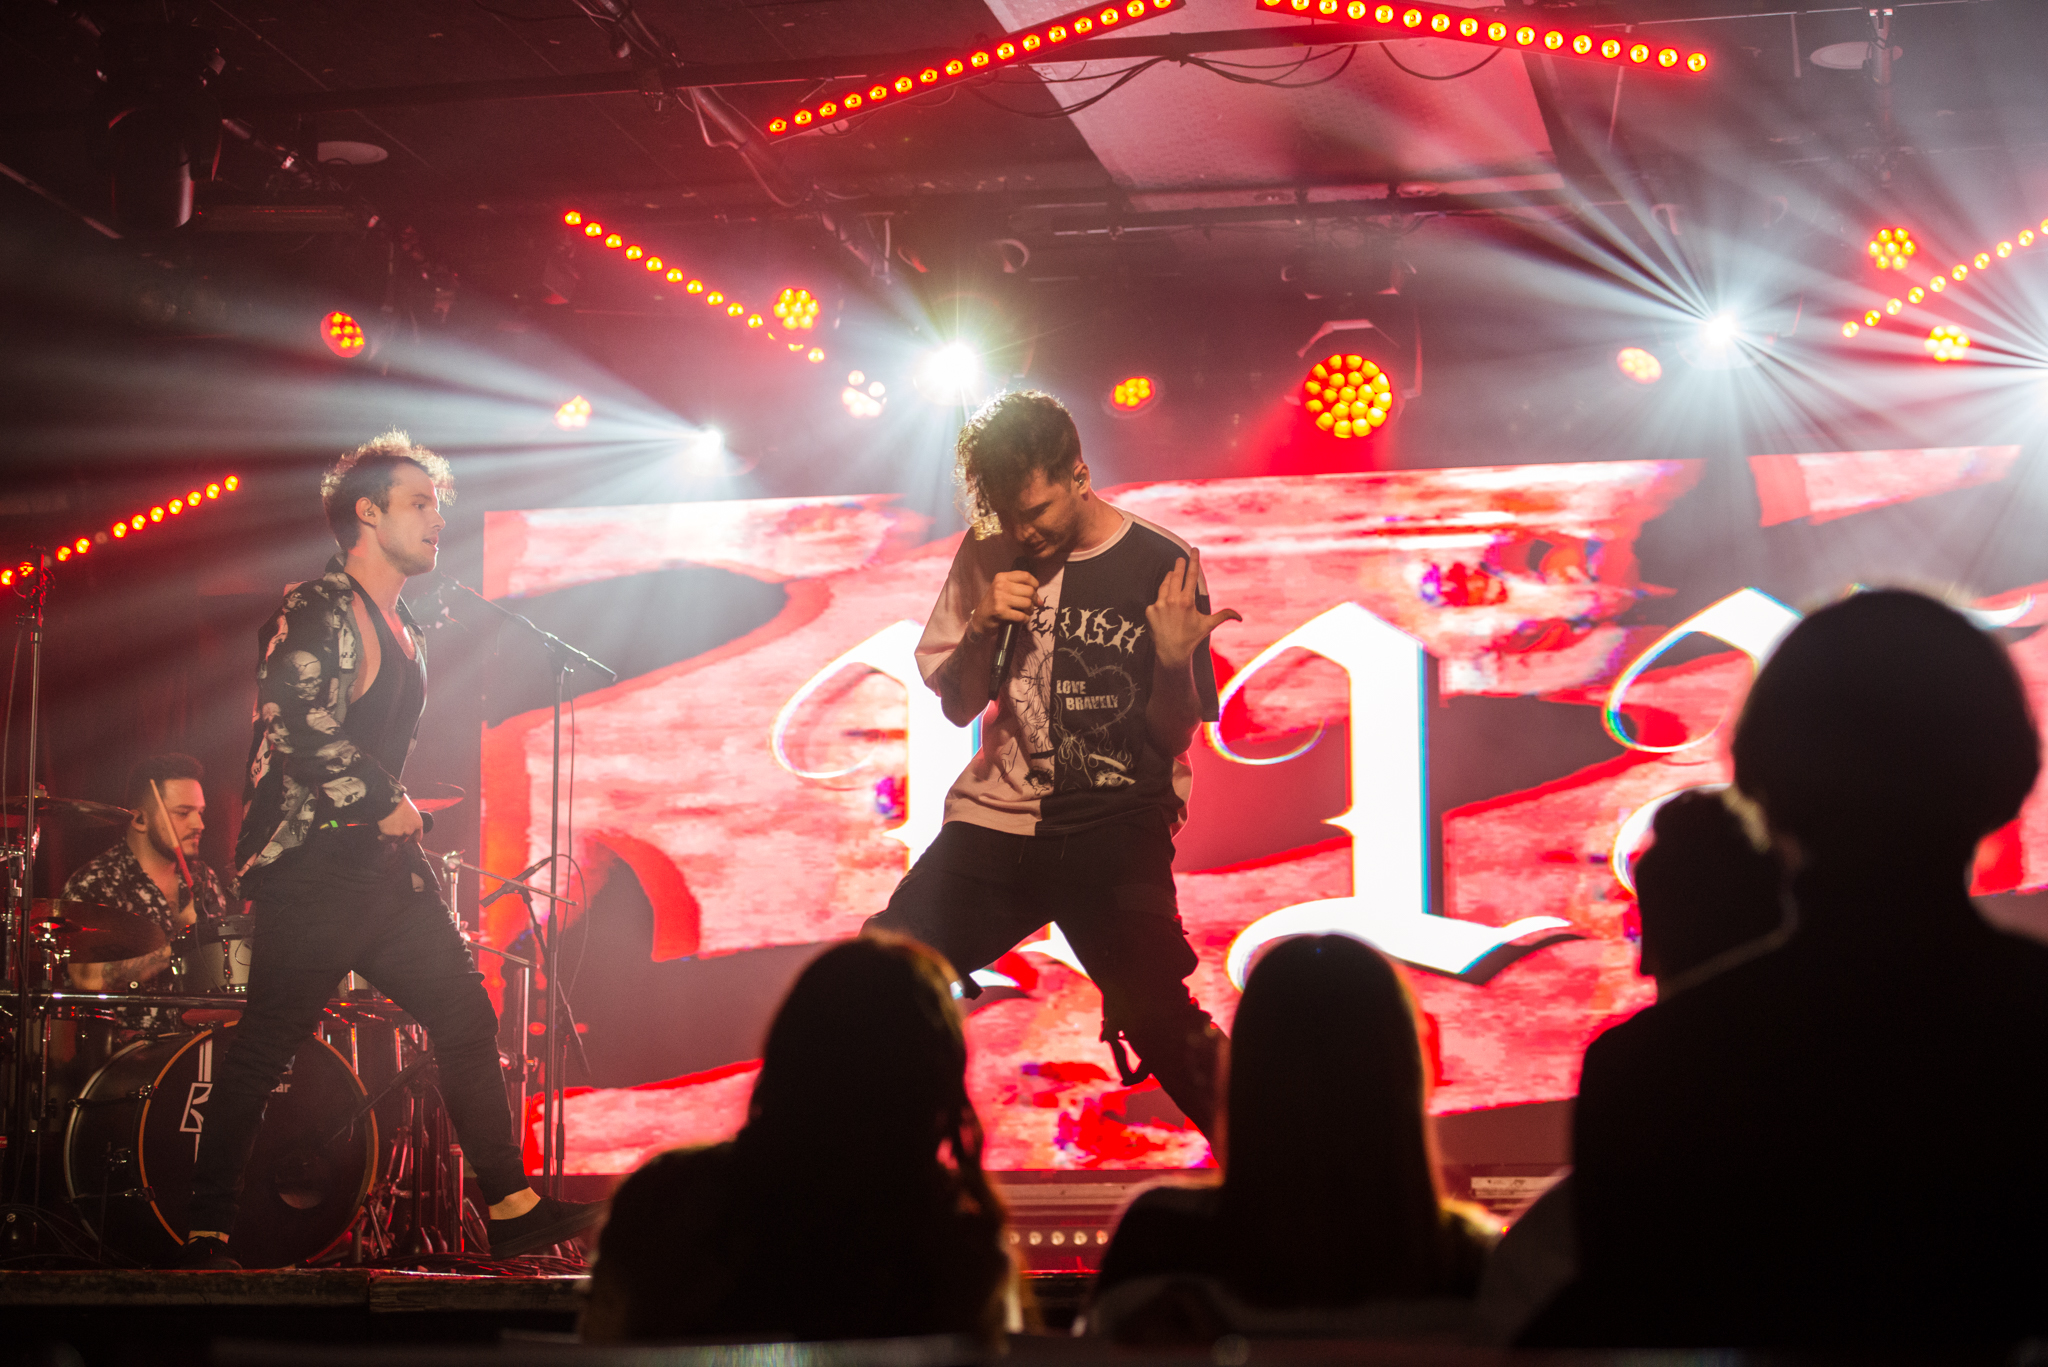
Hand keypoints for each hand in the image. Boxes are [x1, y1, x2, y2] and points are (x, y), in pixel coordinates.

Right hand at [378, 795, 424, 842]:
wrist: (388, 800)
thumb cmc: (399, 803)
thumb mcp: (412, 811)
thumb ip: (412, 822)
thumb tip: (409, 831)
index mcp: (418, 824)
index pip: (417, 838)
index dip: (411, 839)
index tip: (406, 839)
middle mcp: (410, 830)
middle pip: (404, 840)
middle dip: (398, 838)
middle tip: (393, 831)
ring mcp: (400, 833)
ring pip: (394, 841)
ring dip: (390, 837)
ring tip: (387, 829)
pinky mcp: (389, 834)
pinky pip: (385, 839)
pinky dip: (382, 837)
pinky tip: (381, 832)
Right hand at [971, 569, 1040, 641]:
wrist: (980, 618)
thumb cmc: (995, 604)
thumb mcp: (1004, 590)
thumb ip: (1020, 589)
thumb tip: (1040, 600)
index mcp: (1002, 577)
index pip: (1026, 576)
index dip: (1035, 585)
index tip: (1034, 592)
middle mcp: (1000, 585)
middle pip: (1029, 590)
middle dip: (1034, 600)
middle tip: (1031, 606)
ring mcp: (999, 598)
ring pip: (1027, 603)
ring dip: (1030, 611)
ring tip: (1025, 613)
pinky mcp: (1000, 611)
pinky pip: (1022, 616)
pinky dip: (1025, 619)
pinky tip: (1021, 619)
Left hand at [1148, 550, 1240, 668]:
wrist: (1171, 652)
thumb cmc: (1191, 638)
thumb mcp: (1208, 625)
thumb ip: (1224, 616)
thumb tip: (1240, 617)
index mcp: (1187, 601)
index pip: (1191, 576)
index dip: (1193, 561)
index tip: (1193, 550)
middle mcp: (1172, 600)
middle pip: (1176, 575)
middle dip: (1179, 565)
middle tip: (1180, 558)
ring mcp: (1159, 605)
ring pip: (1165, 585)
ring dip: (1169, 578)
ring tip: (1173, 575)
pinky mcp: (1150, 610)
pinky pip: (1157, 599)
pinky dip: (1162, 598)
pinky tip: (1166, 602)